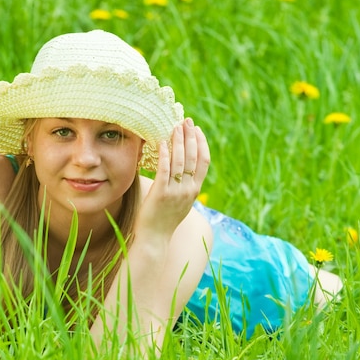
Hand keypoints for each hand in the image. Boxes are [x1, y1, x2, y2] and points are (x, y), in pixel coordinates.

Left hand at [137, 118, 210, 238]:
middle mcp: (189, 190)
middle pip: (194, 157)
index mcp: (195, 190)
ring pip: (180, 161)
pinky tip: (162, 142)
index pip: (204, 161)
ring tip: (175, 126)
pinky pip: (164, 170)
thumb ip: (184, 186)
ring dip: (178, 141)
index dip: (202, 143)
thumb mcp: (180, 201)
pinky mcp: (161, 193)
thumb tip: (182, 168)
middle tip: (186, 120)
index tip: (196, 129)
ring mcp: (176, 192)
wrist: (154, 239)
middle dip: (190, 136)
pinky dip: (164, 154)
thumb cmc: (163, 219)